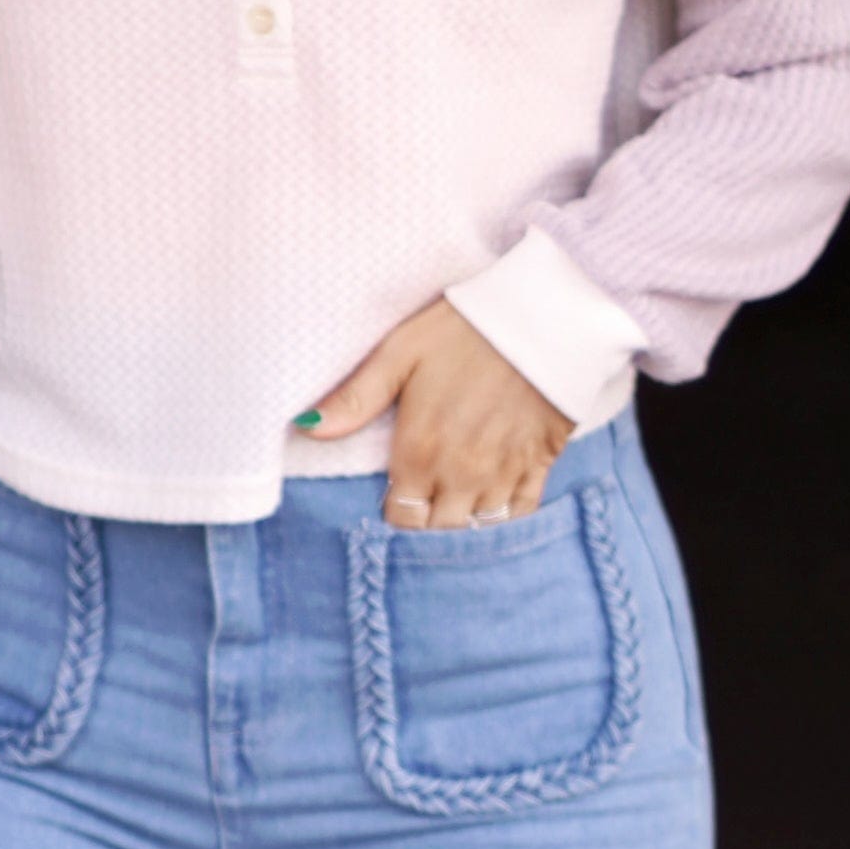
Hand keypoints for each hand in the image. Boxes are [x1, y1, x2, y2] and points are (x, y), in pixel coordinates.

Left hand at [296, 299, 571, 526]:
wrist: (544, 316)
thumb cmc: (464, 329)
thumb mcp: (400, 353)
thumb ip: (354, 398)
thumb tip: (305, 428)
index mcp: (420, 452)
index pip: (401, 519)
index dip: (395, 515)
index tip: (395, 500)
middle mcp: (461, 475)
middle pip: (439, 532)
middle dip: (428, 526)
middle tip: (423, 507)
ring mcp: (503, 474)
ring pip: (479, 531)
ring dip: (464, 524)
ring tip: (454, 508)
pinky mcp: (539, 465)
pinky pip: (520, 514)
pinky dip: (506, 518)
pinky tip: (494, 507)